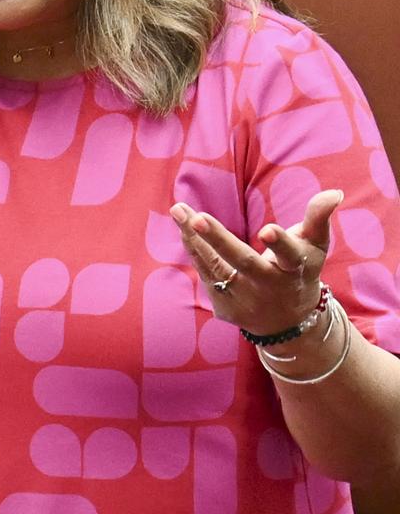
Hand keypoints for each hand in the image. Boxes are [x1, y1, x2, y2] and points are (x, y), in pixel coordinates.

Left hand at [169, 189, 343, 335]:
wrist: (287, 322)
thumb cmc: (300, 270)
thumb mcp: (315, 246)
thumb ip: (319, 218)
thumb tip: (333, 192)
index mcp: (295, 270)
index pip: (290, 256)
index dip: (280, 243)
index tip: (267, 230)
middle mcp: (269, 288)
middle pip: (243, 262)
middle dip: (219, 240)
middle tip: (197, 218)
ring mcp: (245, 301)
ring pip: (216, 267)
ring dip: (194, 239)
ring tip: (179, 210)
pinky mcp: (224, 308)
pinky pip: (205, 274)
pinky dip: (194, 250)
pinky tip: (182, 227)